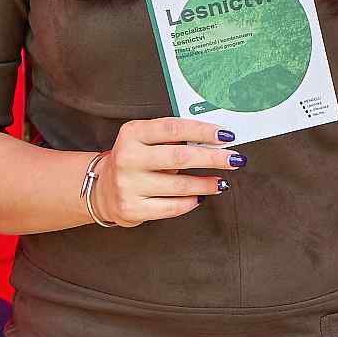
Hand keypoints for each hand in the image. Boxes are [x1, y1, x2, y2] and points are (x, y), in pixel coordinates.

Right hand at [92, 116, 238, 225]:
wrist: (102, 189)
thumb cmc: (135, 159)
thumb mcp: (145, 139)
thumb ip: (173, 137)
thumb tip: (216, 139)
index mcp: (132, 133)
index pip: (173, 128)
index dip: (202, 131)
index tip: (226, 136)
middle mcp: (127, 158)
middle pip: (179, 157)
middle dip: (213, 158)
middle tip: (234, 159)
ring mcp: (128, 185)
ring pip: (179, 185)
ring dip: (207, 183)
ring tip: (221, 182)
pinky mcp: (132, 208)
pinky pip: (172, 207)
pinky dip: (191, 201)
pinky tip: (200, 196)